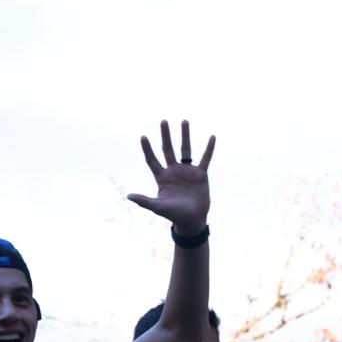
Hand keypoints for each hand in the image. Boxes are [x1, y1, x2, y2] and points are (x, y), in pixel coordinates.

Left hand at [127, 118, 214, 236]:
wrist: (192, 219)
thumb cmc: (174, 215)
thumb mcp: (158, 207)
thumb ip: (145, 201)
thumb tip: (128, 196)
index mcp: (162, 177)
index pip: (152, 160)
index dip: (148, 149)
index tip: (143, 137)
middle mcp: (173, 171)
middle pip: (168, 149)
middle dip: (165, 136)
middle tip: (163, 121)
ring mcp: (187, 171)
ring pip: (186, 149)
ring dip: (185, 135)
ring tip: (184, 121)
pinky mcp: (201, 174)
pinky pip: (206, 158)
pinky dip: (209, 148)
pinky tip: (212, 137)